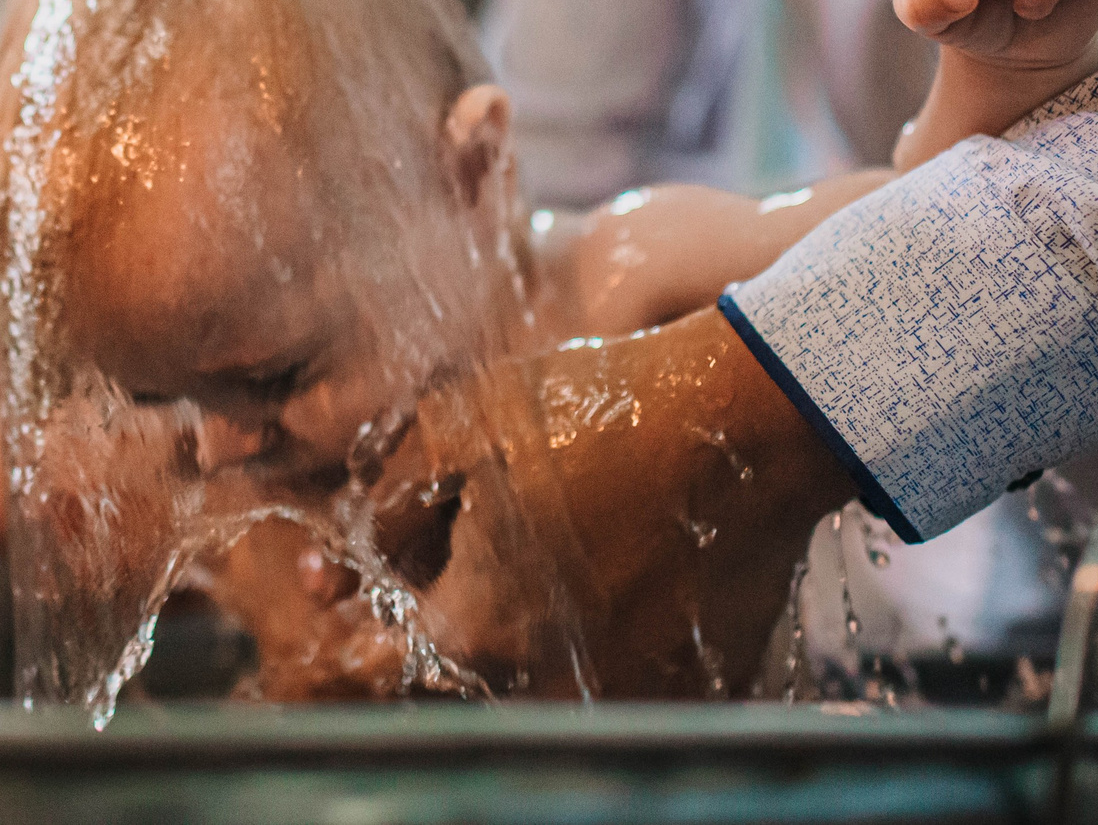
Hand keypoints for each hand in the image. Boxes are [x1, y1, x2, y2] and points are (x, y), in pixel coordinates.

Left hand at [363, 311, 851, 699]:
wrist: (748, 415)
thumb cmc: (596, 408)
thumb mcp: (457, 425)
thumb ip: (388, 496)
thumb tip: (349, 551)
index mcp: (477, 630)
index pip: (392, 645)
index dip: (382, 597)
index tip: (391, 559)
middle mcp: (546, 684)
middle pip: (470, 664)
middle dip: (460, 605)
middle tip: (483, 532)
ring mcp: (627, 688)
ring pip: (544, 672)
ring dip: (533, 621)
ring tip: (560, 535)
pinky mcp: (690, 679)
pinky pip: (625, 668)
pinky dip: (610, 625)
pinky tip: (625, 553)